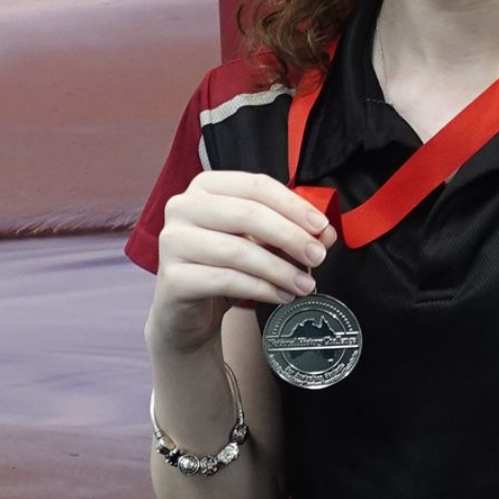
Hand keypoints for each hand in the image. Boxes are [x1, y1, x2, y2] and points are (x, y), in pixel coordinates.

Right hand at [147, 171, 337, 355]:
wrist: (188, 312)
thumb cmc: (223, 268)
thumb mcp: (259, 244)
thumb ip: (289, 232)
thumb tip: (325, 233)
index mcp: (205, 187)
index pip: (256, 185)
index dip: (293, 205)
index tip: (321, 226)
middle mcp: (182, 207)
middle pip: (247, 214)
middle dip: (290, 236)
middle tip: (318, 257)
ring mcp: (172, 242)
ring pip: (238, 250)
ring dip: (280, 269)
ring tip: (305, 285)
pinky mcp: (172, 278)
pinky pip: (226, 280)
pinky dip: (261, 289)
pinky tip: (281, 296)